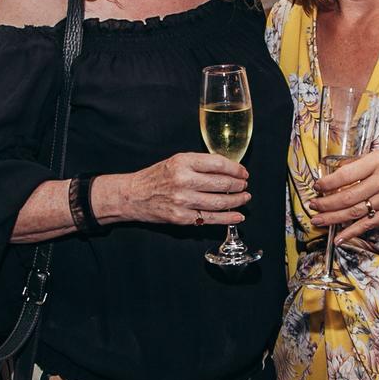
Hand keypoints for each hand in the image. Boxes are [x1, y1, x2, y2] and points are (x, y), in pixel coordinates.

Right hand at [95, 152, 250, 225]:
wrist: (133, 195)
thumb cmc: (156, 177)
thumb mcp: (176, 161)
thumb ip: (199, 164)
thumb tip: (228, 169)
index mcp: (183, 162)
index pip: (218, 164)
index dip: (235, 169)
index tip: (243, 172)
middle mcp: (183, 180)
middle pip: (221, 184)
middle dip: (239, 186)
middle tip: (245, 186)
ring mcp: (182, 200)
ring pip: (219, 202)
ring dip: (236, 201)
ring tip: (244, 198)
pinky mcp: (181, 218)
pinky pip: (209, 218)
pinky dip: (227, 218)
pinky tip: (237, 216)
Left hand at [310, 149, 378, 242]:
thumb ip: (359, 162)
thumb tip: (335, 172)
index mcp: (378, 162)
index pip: (346, 174)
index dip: (328, 182)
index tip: (317, 186)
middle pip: (348, 196)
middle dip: (326, 203)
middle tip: (312, 205)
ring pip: (355, 212)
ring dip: (333, 218)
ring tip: (317, 220)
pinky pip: (368, 224)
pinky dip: (352, 232)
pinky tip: (338, 237)